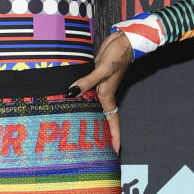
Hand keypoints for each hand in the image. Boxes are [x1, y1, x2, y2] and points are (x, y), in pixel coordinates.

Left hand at [68, 30, 133, 152]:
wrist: (122, 41)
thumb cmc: (118, 56)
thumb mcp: (102, 69)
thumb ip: (87, 81)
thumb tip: (72, 93)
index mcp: (107, 96)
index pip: (112, 122)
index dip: (114, 137)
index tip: (115, 151)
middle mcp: (103, 94)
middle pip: (100, 118)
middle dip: (99, 133)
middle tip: (91, 149)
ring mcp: (98, 86)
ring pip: (90, 106)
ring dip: (86, 116)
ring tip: (76, 131)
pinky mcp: (93, 77)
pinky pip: (85, 91)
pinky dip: (79, 97)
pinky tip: (70, 101)